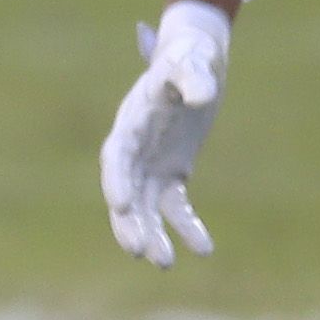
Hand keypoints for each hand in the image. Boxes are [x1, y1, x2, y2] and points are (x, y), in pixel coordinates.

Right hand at [101, 0, 229, 267]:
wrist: (196, 61)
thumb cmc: (189, 55)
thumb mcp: (191, 60)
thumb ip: (192, 77)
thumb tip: (201, 97)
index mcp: (132, 120)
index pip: (117, 155)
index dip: (116, 180)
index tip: (121, 205)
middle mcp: (135, 148)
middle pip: (125, 190)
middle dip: (129, 222)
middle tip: (138, 251)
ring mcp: (151, 164)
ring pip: (146, 207)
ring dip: (152, 234)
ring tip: (165, 264)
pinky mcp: (172, 173)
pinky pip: (176, 206)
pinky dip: (187, 227)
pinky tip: (203, 249)